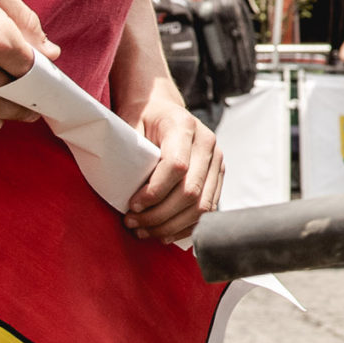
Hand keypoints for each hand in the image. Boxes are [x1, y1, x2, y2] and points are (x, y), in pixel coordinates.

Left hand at [124, 86, 221, 243]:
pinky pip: (207, 209)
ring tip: (145, 231)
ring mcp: (216, 160)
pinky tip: (164, 233)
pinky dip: (185, 226)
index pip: (176, 166)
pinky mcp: (217, 176)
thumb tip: (125, 190)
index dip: (154, 191)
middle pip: (190, 190)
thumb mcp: (131, 126)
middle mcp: (207, 143)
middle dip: (159, 215)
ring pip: (202, 205)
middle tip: (132, 223)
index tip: (132, 205)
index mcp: (184, 126)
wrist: (162, 110)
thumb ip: (132, 154)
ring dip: (171, 225)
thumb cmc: (143, 119)